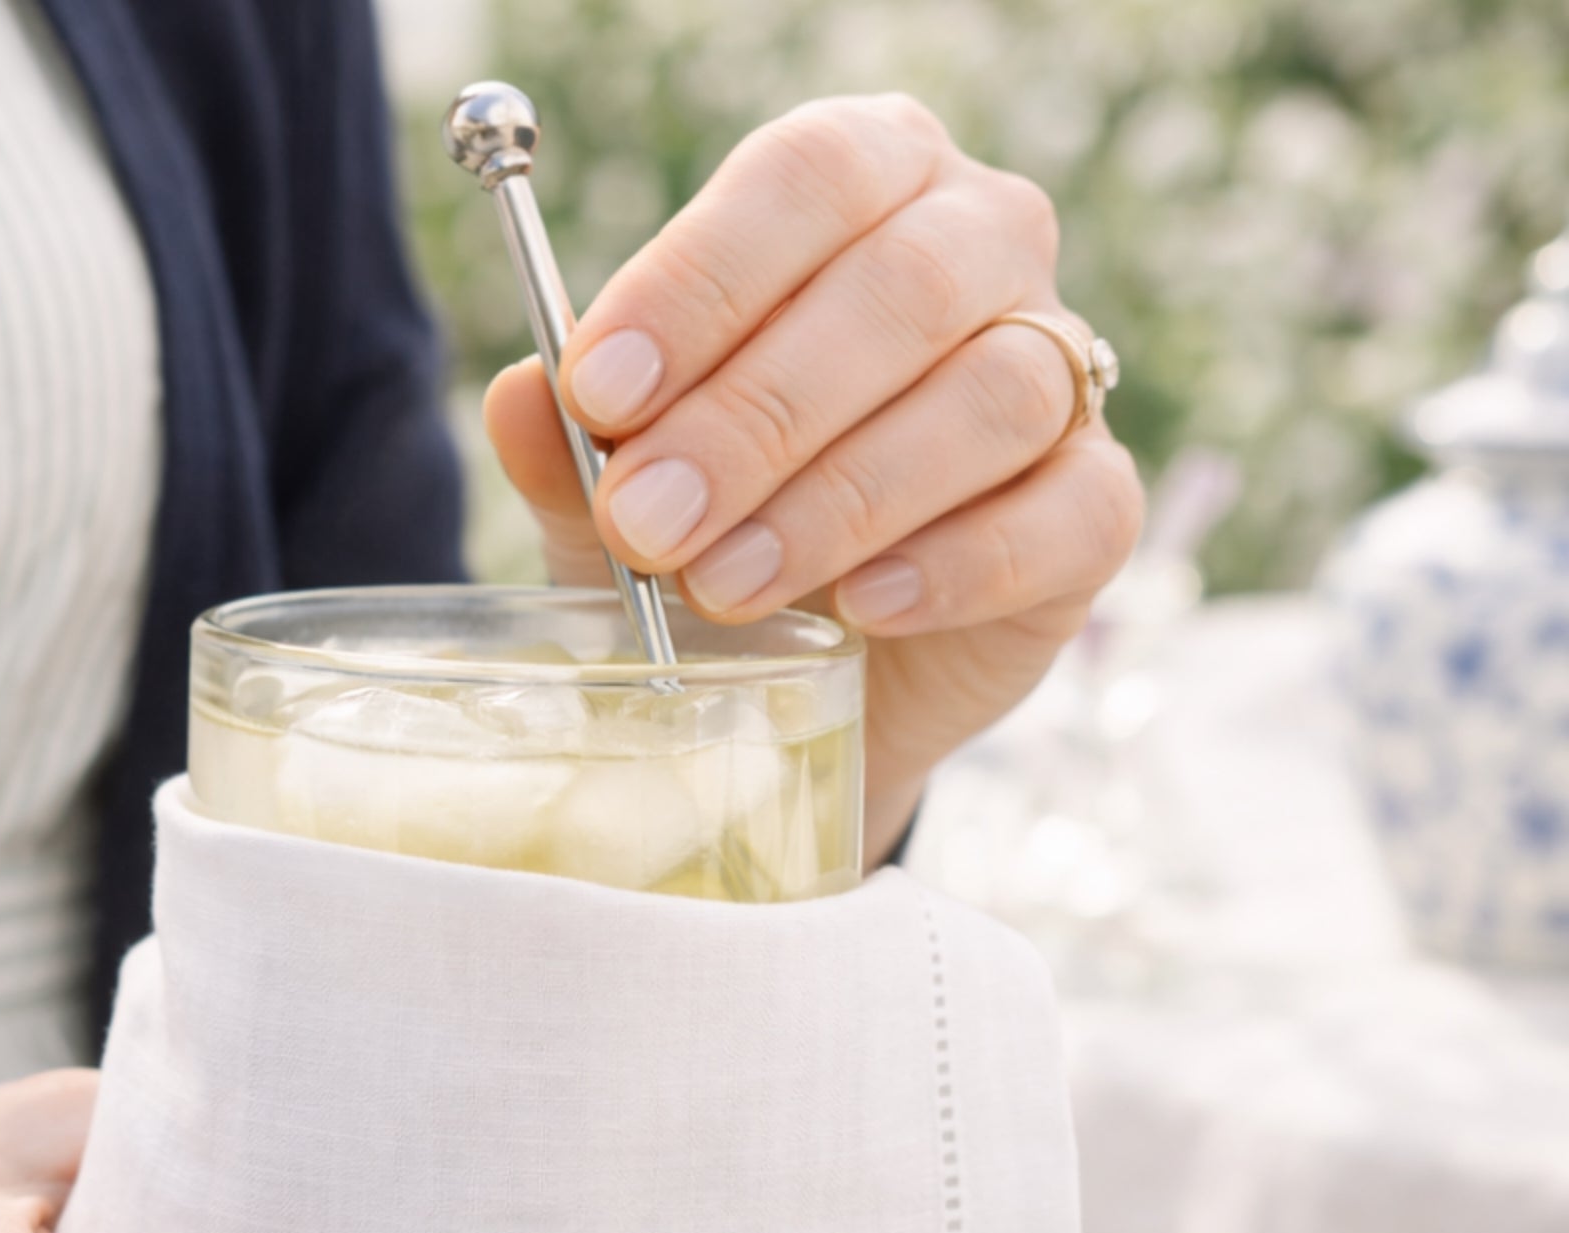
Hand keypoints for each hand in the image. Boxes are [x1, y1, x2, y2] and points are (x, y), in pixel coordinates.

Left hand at [484, 93, 1145, 865]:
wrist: (816, 675)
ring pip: (991, 394)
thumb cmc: (717, 532)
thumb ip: (571, 446)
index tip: (595, 394)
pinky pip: (1065, 515)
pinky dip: (955, 565)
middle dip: (754, 414)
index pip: (806, 177)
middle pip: (903, 285)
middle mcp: (979, 247)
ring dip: (842, 498)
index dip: (701, 278)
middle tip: (646, 525)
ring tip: (726, 585)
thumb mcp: (618, 493)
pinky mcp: (1095, 509)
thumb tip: (517, 398)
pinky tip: (861, 610)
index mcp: (863, 184)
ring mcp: (1058, 374)